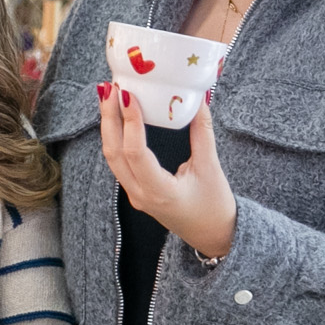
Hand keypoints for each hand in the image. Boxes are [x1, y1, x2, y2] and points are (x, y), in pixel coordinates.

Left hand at [99, 83, 237, 260]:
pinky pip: (119, 162)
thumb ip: (203, 132)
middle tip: (110, 88)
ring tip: (109, 97)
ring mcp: (135, 195)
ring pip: (112, 158)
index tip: (128, 95)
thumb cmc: (215, 208)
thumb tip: (200, 99)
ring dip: (109, 126)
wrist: (214, 237)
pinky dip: (116, 138)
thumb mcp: (211, 168)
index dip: (129, 122)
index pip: (135, 153)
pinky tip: (119, 118)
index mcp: (159, 191)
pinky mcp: (137, 191)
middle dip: (109, 118)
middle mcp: (140, 194)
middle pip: (113, 153)